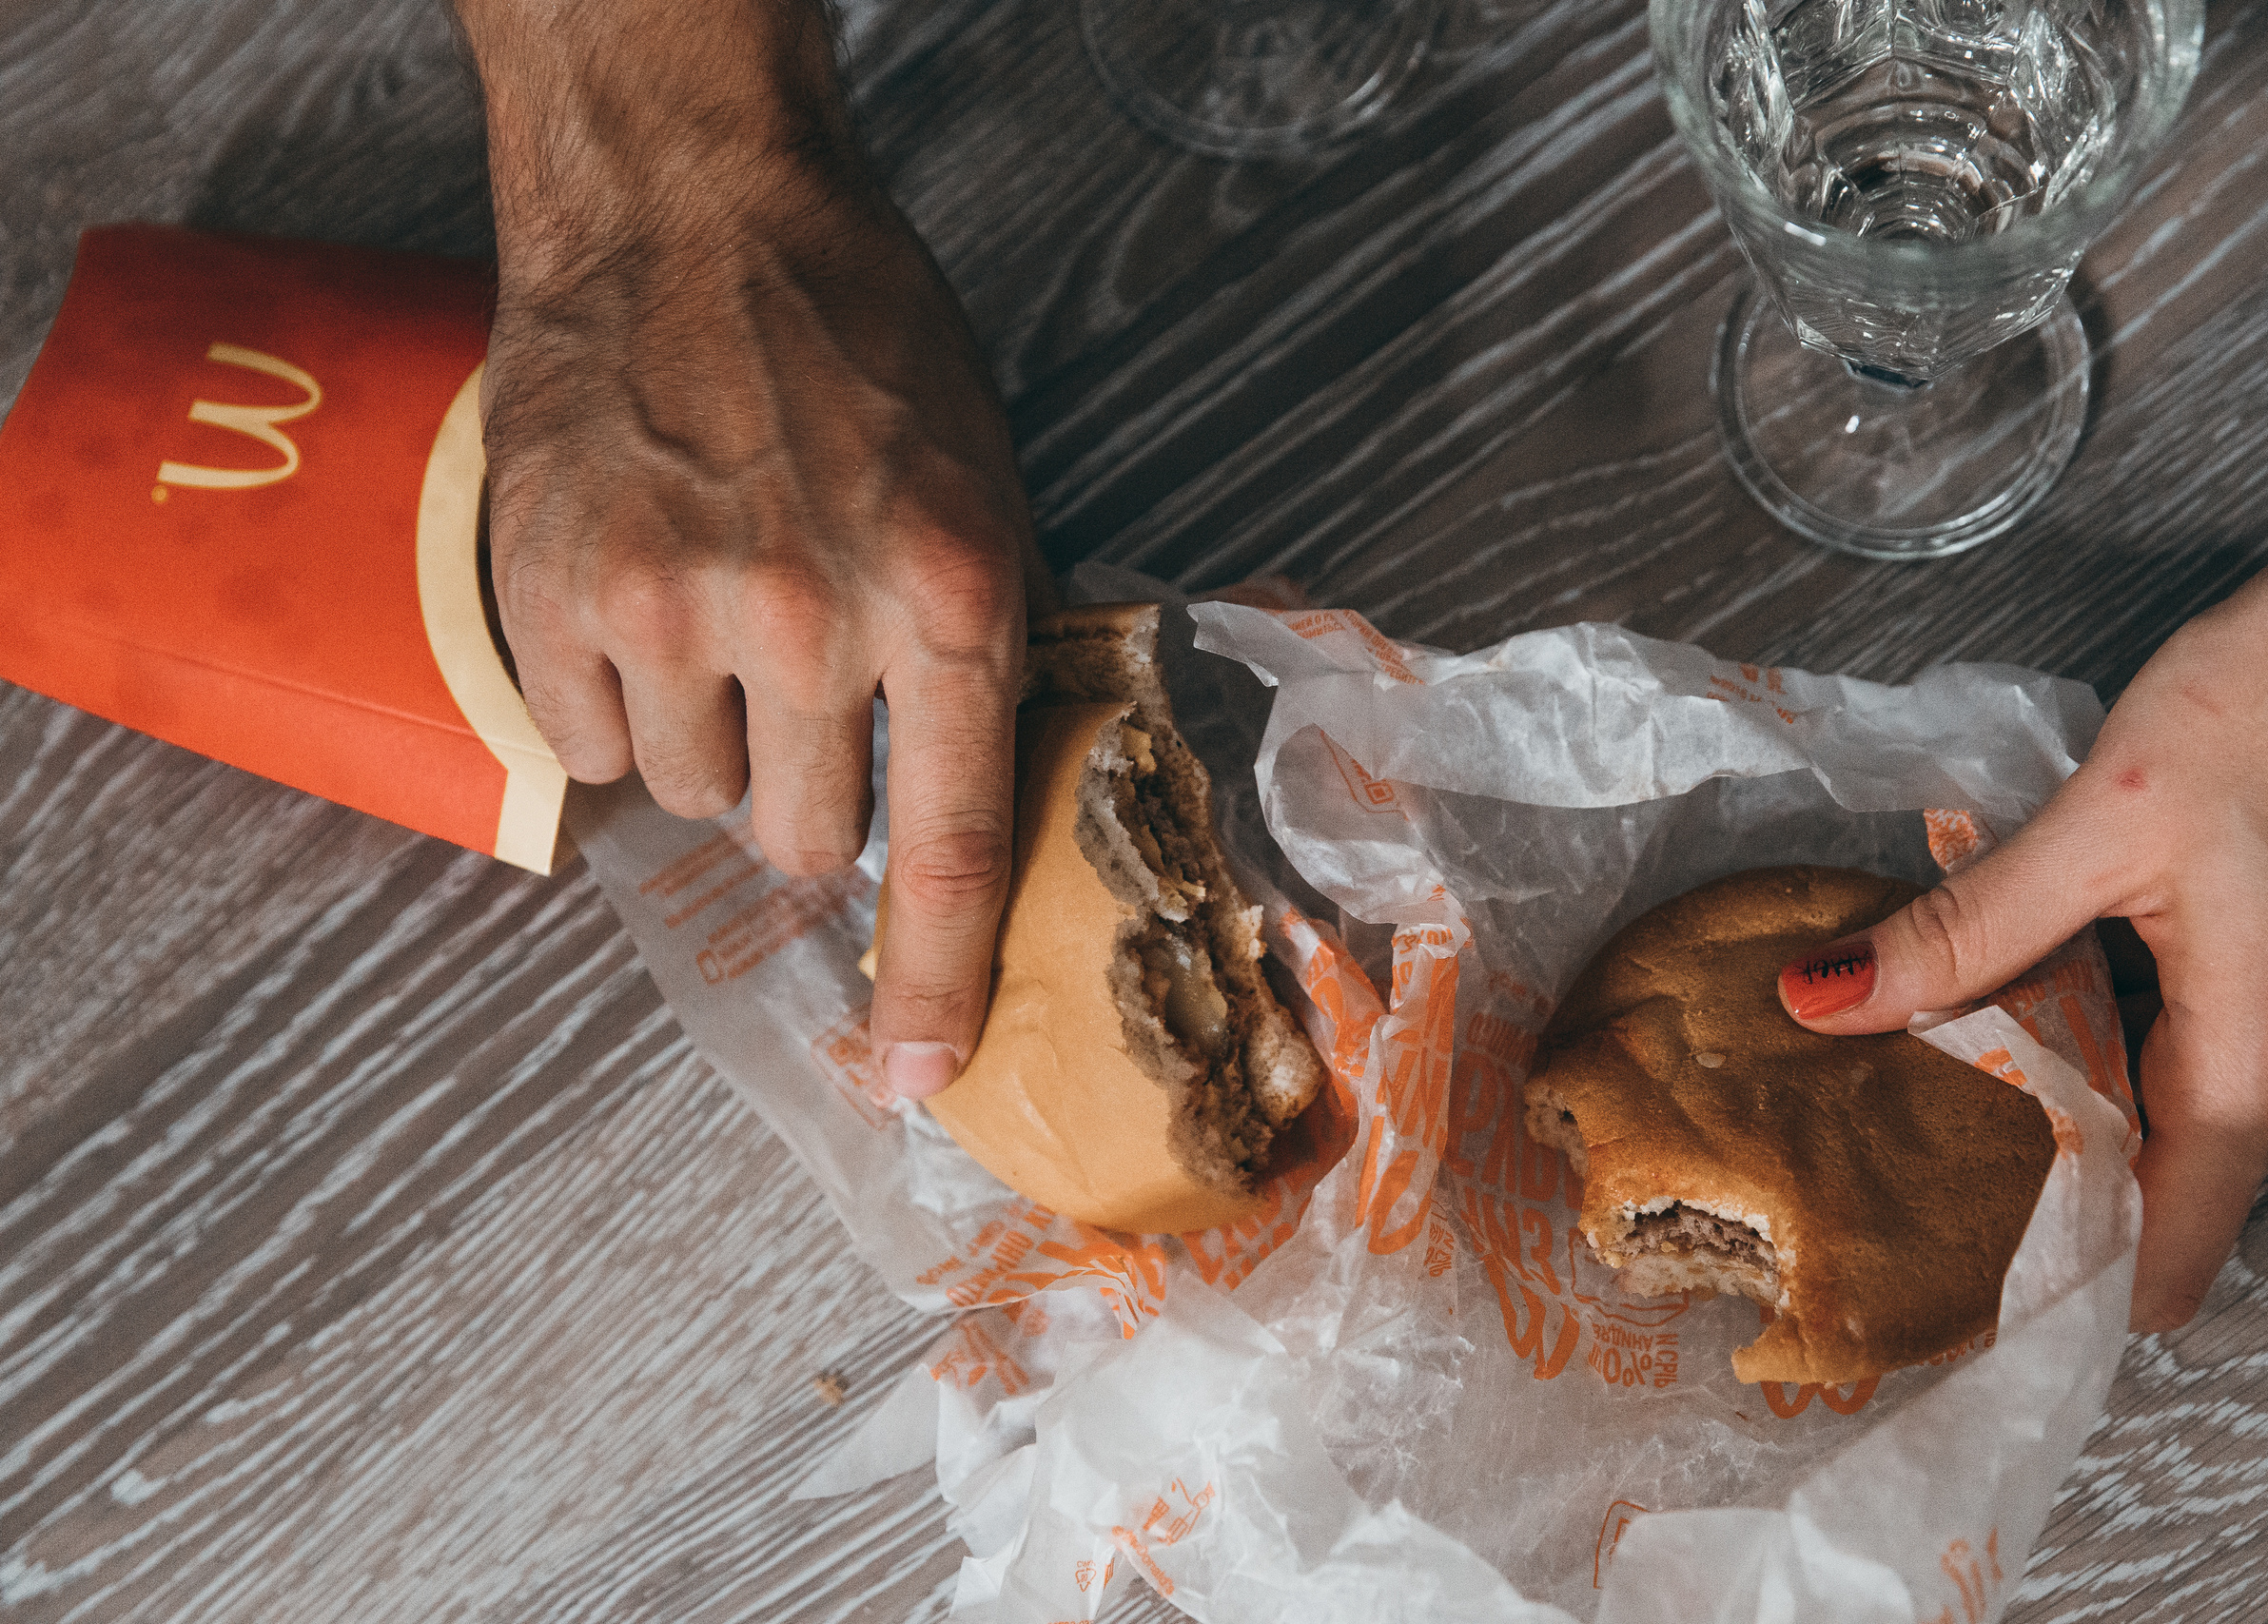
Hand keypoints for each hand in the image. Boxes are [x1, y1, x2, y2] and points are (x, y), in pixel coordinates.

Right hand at [455, 0, 1051, 1098]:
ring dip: (707, 739)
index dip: (933, 984)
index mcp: (952, 600)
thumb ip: (979, 655)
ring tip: (713, 611)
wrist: (692, 215)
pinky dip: (610, 699)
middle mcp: (813, 622)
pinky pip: (585, 745)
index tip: (914, 1080)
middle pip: (802, 842)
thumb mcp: (983, 487)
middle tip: (800, 690)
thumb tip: (972, 819)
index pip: (951, 848)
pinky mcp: (554, 592)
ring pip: (688, 798)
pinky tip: (634, 595)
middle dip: (805, 795)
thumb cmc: (860, 345)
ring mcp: (671, 609)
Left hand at [1777, 563, 2267, 1329]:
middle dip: (2052, 1157)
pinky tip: (2081, 966)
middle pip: (2168, 1175)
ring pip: (2197, 1102)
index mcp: (2258, 1066)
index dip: (2062, 1278)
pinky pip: (2237, 1042)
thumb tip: (1824, 1000)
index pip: (2166, 1255)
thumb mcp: (2094, 825)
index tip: (1959, 1271)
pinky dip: (2156, 1024)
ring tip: (1977, 1034)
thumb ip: (1959, 932)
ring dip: (2099, 1077)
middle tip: (1921, 1123)